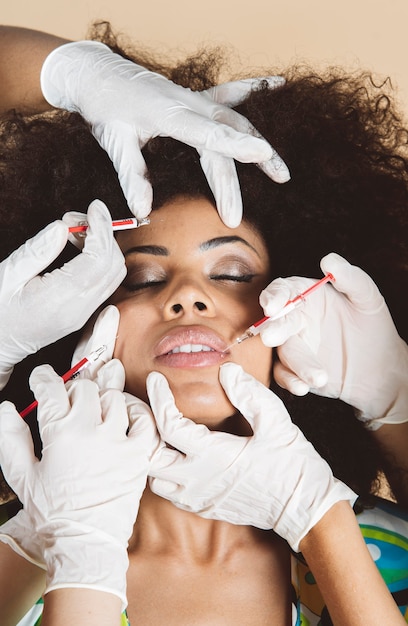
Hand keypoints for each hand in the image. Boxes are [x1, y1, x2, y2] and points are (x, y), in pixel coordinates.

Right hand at [0, 200, 124, 389]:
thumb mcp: (8, 274)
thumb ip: (38, 250)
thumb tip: (63, 228)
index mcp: (59, 299)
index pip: (98, 260)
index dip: (101, 229)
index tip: (94, 207)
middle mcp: (79, 309)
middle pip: (113, 266)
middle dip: (104, 234)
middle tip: (79, 218)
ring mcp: (85, 314)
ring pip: (115, 274)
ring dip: (104, 246)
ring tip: (76, 232)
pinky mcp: (86, 313)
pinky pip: (107, 283)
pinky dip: (102, 260)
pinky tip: (81, 249)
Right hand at [0, 360, 157, 608]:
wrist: (85, 543)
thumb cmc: (53, 513)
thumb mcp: (23, 477)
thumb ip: (12, 440)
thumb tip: (5, 410)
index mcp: (60, 435)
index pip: (51, 390)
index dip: (43, 378)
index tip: (42, 377)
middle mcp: (92, 432)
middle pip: (85, 388)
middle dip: (74, 388)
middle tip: (70, 399)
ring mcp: (119, 442)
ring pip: (115, 398)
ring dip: (103, 397)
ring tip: (96, 407)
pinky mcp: (139, 455)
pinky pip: (145, 420)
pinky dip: (137, 411)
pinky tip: (125, 415)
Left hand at [40, 41, 289, 225]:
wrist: (98, 74)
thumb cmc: (105, 108)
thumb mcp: (114, 142)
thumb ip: (132, 176)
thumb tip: (143, 212)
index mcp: (169, 113)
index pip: (209, 134)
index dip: (236, 146)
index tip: (262, 154)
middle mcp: (189, 104)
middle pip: (223, 141)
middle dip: (231, 181)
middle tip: (234, 218)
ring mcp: (195, 98)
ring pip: (235, 121)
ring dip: (258, 144)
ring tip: (281, 173)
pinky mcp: (195, 98)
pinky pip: (230, 94)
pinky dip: (254, 89)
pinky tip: (279, 84)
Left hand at [147, 363, 355, 551]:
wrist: (304, 510)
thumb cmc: (293, 466)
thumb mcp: (277, 423)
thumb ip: (250, 394)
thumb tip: (226, 371)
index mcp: (214, 456)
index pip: (169, 426)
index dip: (157, 398)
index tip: (154, 379)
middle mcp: (198, 480)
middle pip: (147, 456)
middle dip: (138, 428)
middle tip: (137, 404)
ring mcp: (197, 498)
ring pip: (152, 477)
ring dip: (148, 451)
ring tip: (151, 426)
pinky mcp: (202, 507)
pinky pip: (167, 491)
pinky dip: (160, 469)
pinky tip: (169, 451)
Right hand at [258, 253, 407, 429]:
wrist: (381, 370)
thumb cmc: (374, 327)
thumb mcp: (368, 299)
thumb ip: (351, 278)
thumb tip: (328, 260)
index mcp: (308, 296)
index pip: (283, 290)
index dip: (274, 296)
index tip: (273, 305)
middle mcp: (296, 319)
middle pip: (275, 321)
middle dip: (273, 329)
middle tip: (273, 337)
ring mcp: (294, 345)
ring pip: (284, 351)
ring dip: (297, 363)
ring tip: (320, 377)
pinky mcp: (294, 370)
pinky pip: (284, 374)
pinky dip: (290, 381)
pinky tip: (304, 386)